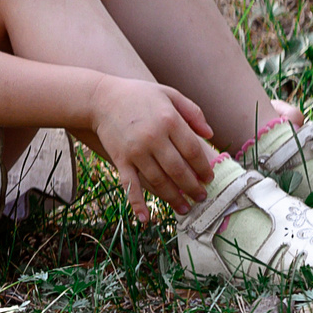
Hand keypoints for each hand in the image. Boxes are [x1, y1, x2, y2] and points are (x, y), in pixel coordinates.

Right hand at [88, 77, 216, 221]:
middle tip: (202, 197)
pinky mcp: (120, 160)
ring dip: (173, 198)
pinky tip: (146, 219)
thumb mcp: (169, 94)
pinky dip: (137, 204)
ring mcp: (136, 151)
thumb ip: (193, 112)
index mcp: (169, 120)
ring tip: (185, 208)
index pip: (193, 150)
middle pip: (179, 170)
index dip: (203, 167)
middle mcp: (154, 137)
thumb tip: (210, 134)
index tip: (209, 178)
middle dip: (192, 187)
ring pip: (159, 181)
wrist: (101, 98)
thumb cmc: (139, 95)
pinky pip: (130, 186)